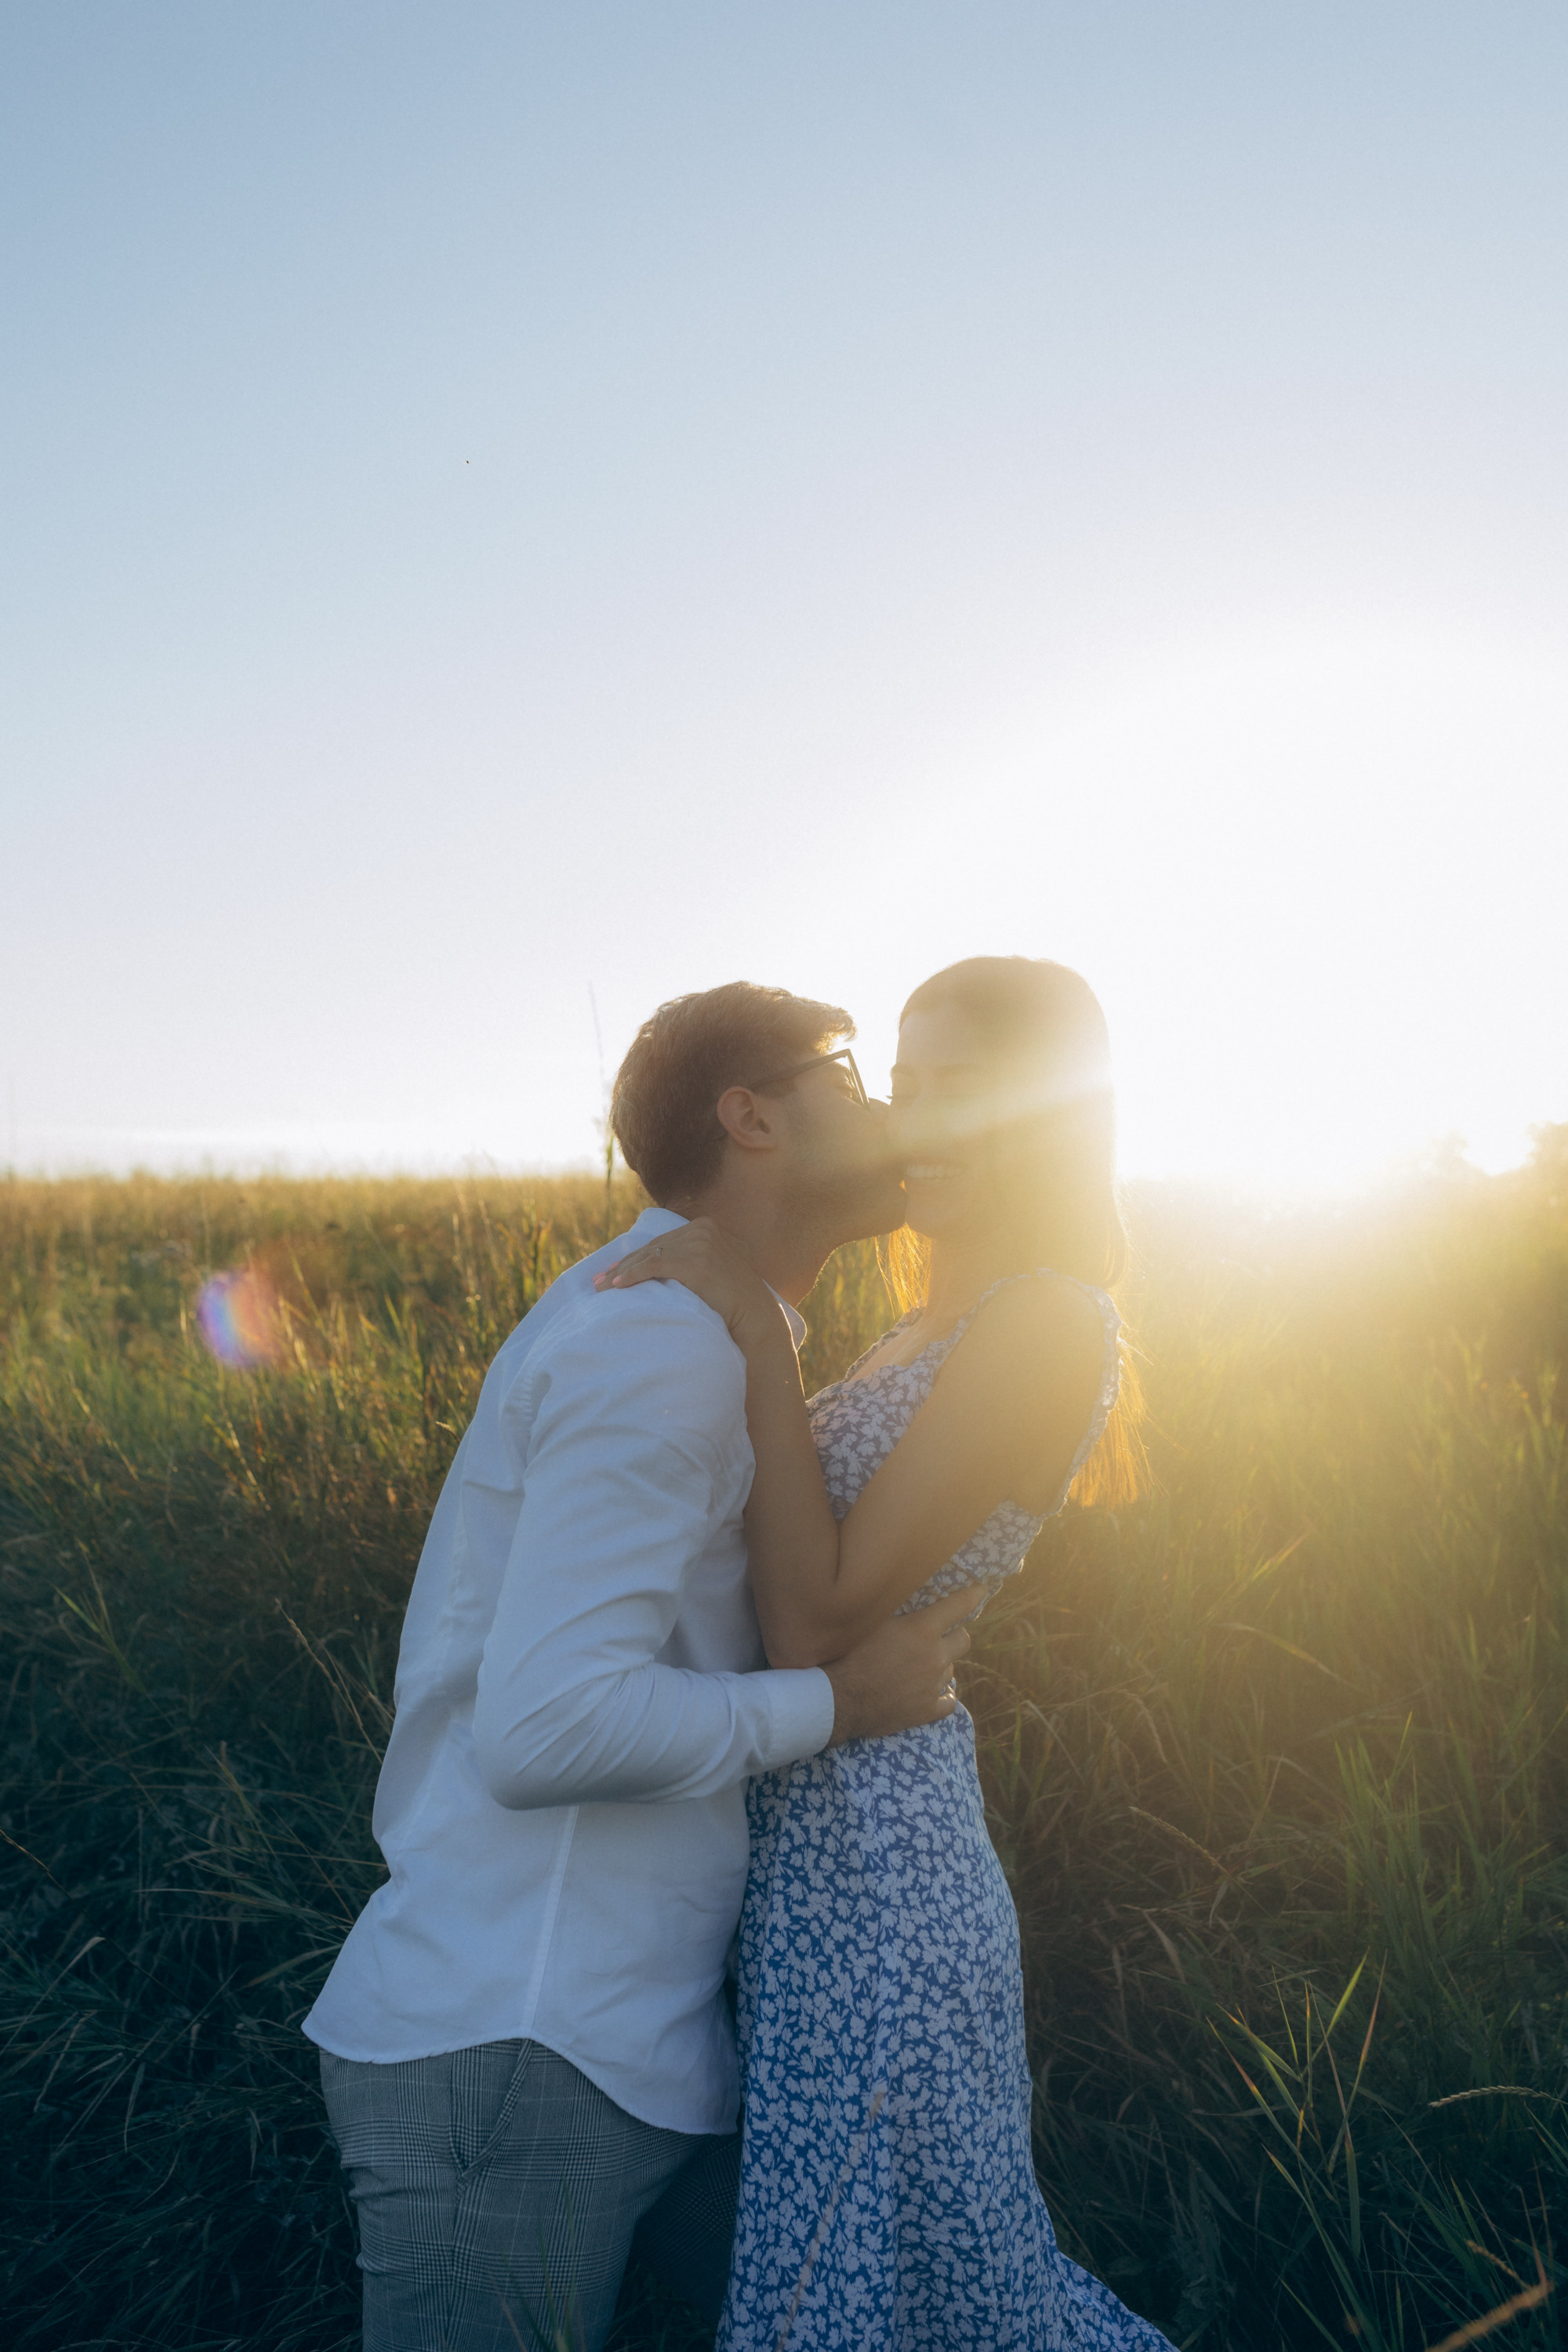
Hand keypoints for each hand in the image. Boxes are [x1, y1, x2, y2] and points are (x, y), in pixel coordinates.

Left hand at [593, 1218, 780, 1348]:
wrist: (757, 1317)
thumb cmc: (733, 1301)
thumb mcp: (713, 1270)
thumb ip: (691, 1261)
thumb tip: (656, 1268)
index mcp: (706, 1227)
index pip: (661, 1243)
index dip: (634, 1257)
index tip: (612, 1271)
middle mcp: (702, 1230)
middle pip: (652, 1248)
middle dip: (622, 1265)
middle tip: (598, 1281)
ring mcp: (699, 1243)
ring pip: (650, 1256)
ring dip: (623, 1272)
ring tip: (603, 1287)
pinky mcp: (695, 1261)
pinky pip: (655, 1266)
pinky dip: (633, 1275)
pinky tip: (618, 1286)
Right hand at [820, 1587, 972, 1746]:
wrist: (840, 1699)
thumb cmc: (851, 1654)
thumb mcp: (873, 1623)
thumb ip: (900, 1614)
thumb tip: (915, 1601)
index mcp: (922, 1630)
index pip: (958, 1606)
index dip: (972, 1596)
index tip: (980, 1590)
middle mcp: (934, 1656)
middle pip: (964, 1640)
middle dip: (955, 1634)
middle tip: (941, 1634)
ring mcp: (933, 1685)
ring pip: (951, 1669)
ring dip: (941, 1664)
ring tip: (920, 1666)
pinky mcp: (928, 1710)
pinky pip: (949, 1700)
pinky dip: (943, 1695)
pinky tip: (933, 1691)